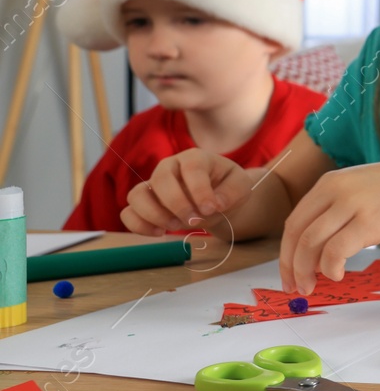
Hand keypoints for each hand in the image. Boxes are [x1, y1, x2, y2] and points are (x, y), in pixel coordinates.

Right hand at [120, 149, 254, 237]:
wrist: (217, 201)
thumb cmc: (228, 189)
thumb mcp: (241, 186)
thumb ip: (232, 192)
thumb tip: (214, 205)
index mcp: (195, 158)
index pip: (191, 167)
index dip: (199, 190)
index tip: (210, 209)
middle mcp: (169, 167)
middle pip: (160, 180)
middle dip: (176, 204)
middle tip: (193, 220)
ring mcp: (153, 185)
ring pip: (136, 195)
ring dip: (154, 214)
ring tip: (174, 226)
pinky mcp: (143, 204)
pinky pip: (128, 213)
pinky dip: (138, 225)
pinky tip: (159, 233)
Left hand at [279, 156, 379, 293]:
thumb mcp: (361, 189)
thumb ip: (337, 210)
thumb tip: (318, 249)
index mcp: (330, 182)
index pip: (294, 222)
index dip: (286, 252)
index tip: (290, 273)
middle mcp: (336, 190)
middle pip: (297, 234)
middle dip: (291, 266)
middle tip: (295, 287)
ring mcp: (353, 205)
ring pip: (311, 244)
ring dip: (306, 271)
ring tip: (313, 286)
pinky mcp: (371, 222)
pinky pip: (336, 251)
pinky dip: (331, 268)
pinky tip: (339, 275)